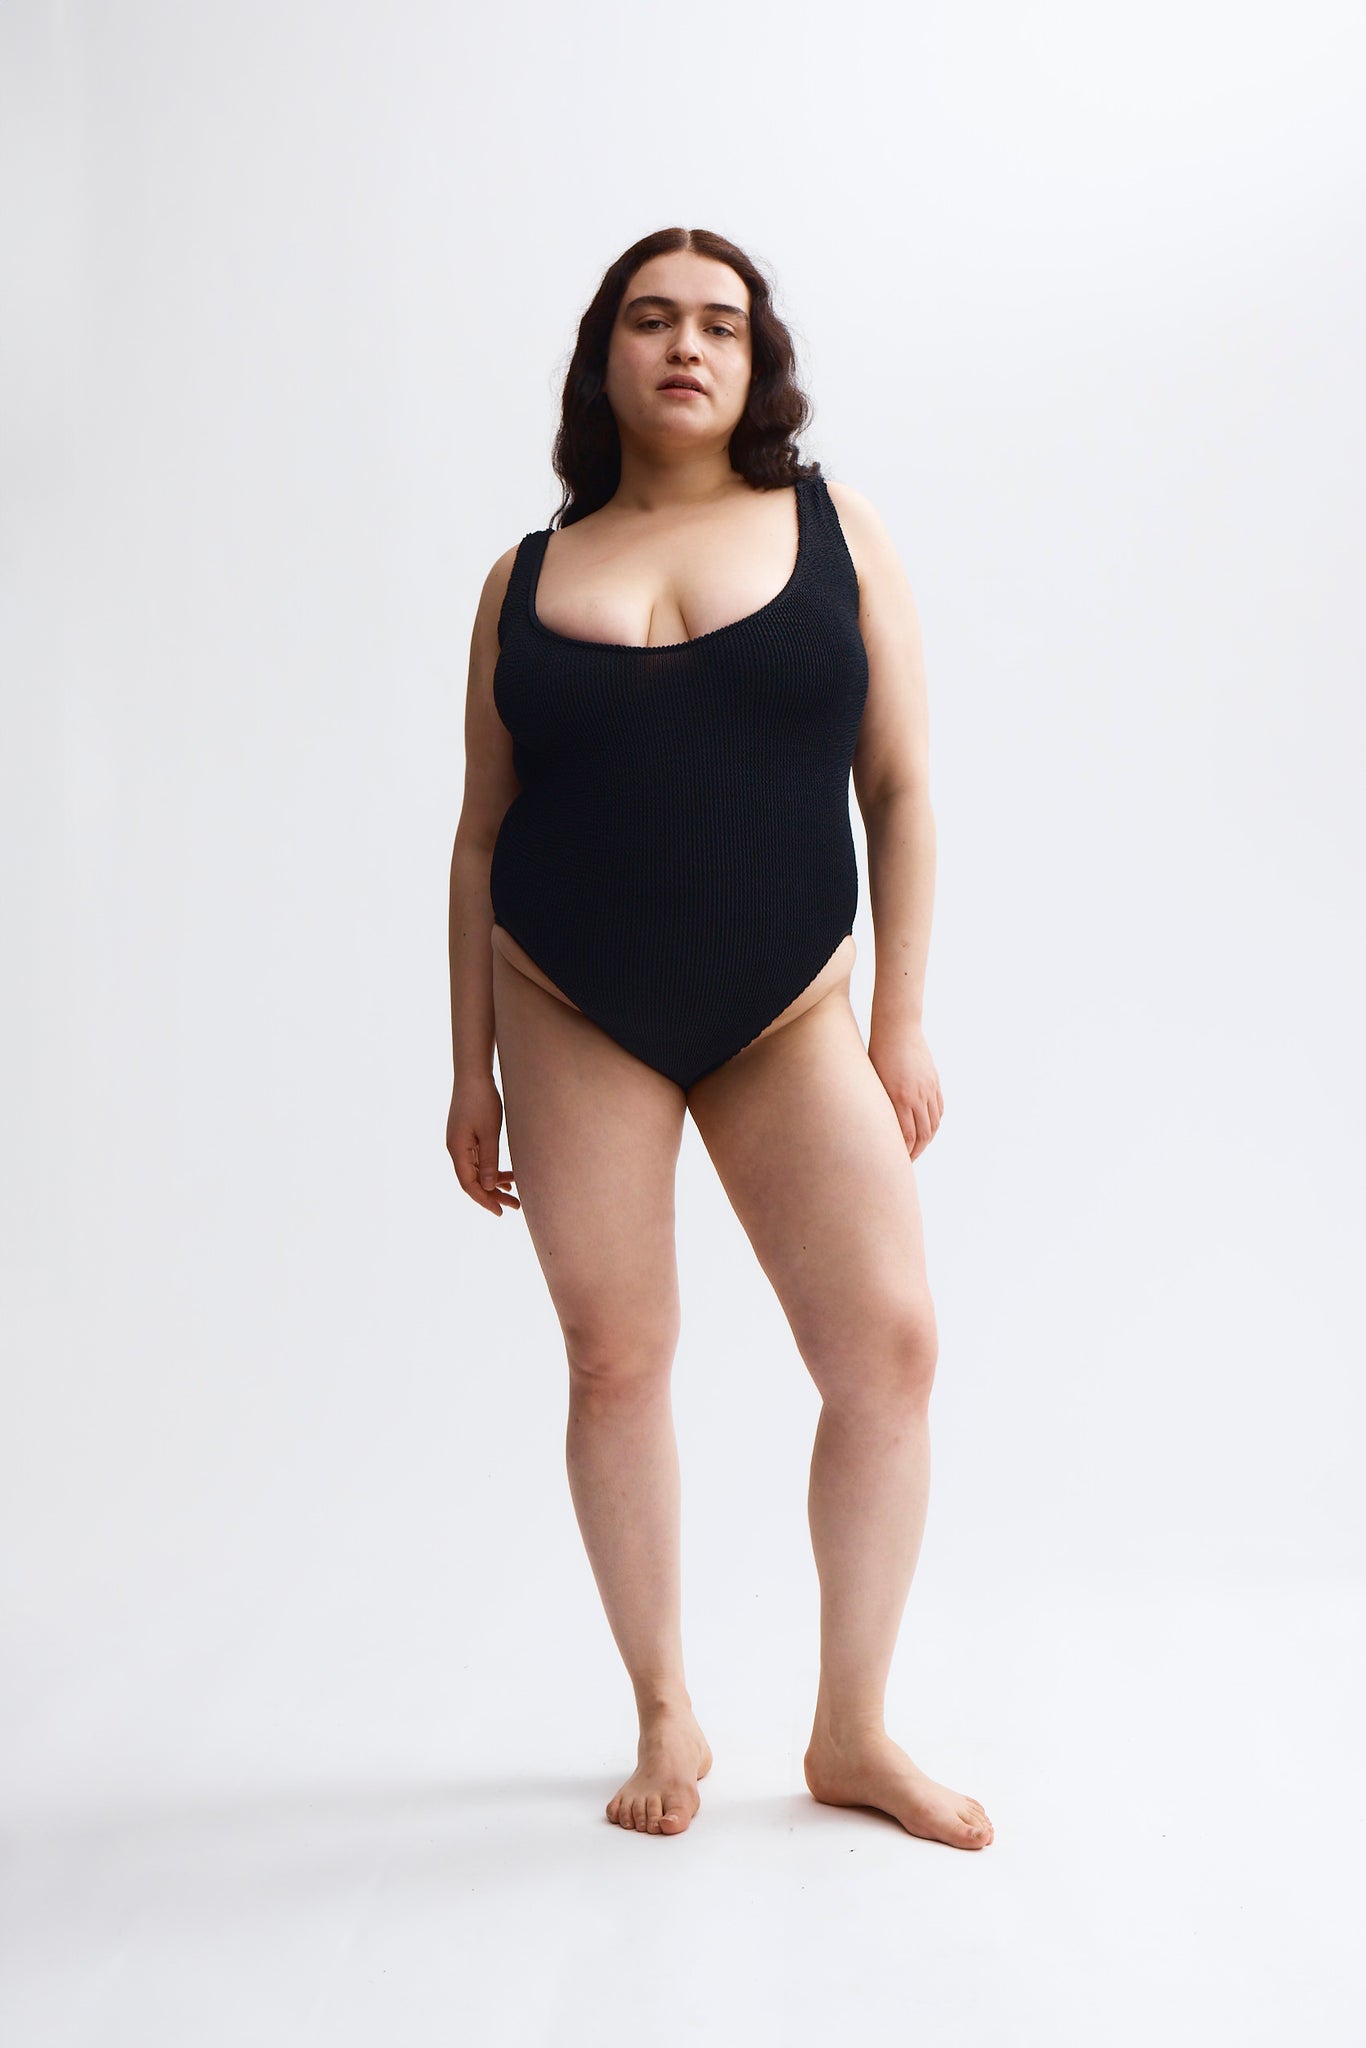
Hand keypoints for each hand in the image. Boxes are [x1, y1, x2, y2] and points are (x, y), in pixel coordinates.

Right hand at [447, 1075, 520, 1215]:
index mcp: (457, 1150)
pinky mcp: (466, 1135)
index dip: (485, 1200)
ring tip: (515, 1191)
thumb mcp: (489, 1133)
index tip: (501, 1212)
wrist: (472, 1074)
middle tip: (516, 1206)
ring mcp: (459, 1142)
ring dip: (494, 1182)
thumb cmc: (482, 1101)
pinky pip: (478, 1160)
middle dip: (493, 1195)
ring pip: (476, 1171)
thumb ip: (490, 1161)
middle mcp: (455, 1149)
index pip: (469, 1184)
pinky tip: (507, 1175)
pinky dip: (491, 1169)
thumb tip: (490, 1187)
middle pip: (473, 1180)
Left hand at [868, 1026, 942, 1160]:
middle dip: (916, 1152)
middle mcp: (917, 1096)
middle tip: (906, 1161)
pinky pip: (939, 1109)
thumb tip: (883, 1130)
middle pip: (923, 1135)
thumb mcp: (874, 1082)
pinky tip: (928, 1129)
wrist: (897, 1028)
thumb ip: (882, 1106)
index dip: (904, 1154)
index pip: (907, 1138)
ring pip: (933, 1124)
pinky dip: (935, 1123)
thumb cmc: (877, 1054)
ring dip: (927, 1140)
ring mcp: (928, 1089)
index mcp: (899, 1098)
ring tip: (917, 1148)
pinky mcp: (934, 1082)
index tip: (896, 1162)